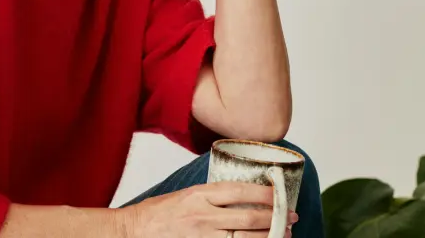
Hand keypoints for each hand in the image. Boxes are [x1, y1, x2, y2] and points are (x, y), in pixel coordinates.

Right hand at [119, 182, 297, 237]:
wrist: (133, 232)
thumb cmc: (158, 213)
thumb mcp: (185, 195)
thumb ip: (211, 197)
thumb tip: (241, 197)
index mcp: (198, 195)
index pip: (238, 191)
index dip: (263, 194)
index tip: (280, 196)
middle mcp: (203, 215)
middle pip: (248, 217)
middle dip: (275, 218)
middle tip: (291, 219)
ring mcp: (202, 237)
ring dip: (268, 236)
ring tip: (284, 235)